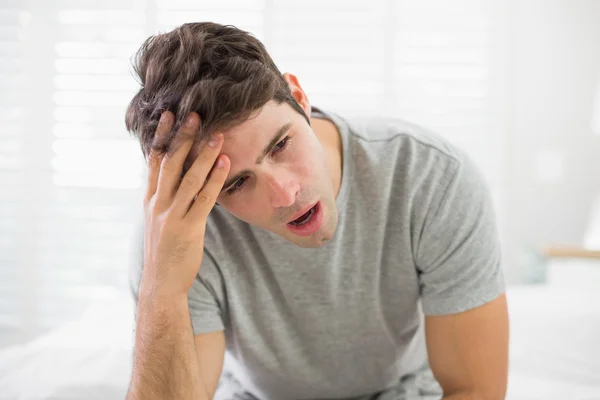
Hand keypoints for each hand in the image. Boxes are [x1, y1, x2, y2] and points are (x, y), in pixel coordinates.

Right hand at [139, 111, 229, 297]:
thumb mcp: (158, 221)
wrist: (161, 284)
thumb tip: (179, 179)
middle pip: (170, 163)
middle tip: (194, 114)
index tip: (169, 115)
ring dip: (203, 154)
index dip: (162, 137)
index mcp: (151, 200)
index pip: (154, 161)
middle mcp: (158, 204)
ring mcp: (172, 215)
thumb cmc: (164, 252)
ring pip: (188, 178)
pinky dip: (214, 179)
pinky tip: (225, 164)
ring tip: (217, 134)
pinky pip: (204, 198)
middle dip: (183, 137)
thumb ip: (166, 199)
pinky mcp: (188, 228)